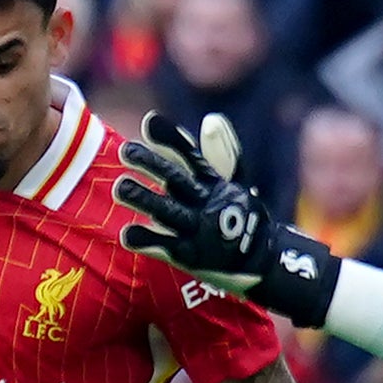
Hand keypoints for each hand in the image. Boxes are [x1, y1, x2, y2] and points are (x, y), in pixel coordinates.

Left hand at [113, 111, 338, 329]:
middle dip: (151, 164)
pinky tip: (126, 233)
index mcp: (216, 184)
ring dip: (143, 198)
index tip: (148, 121)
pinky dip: (148, 240)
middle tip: (125, 151)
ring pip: (168, 211)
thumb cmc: (244, 218)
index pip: (192, 155)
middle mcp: (208, 204)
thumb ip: (222, 153)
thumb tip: (211, 119)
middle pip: (177, 180)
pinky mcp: (193, 257)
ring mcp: (200, 230)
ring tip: (117, 187)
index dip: (171, 138)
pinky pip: (167, 247)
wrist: (265, 263)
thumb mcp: (237, 184)